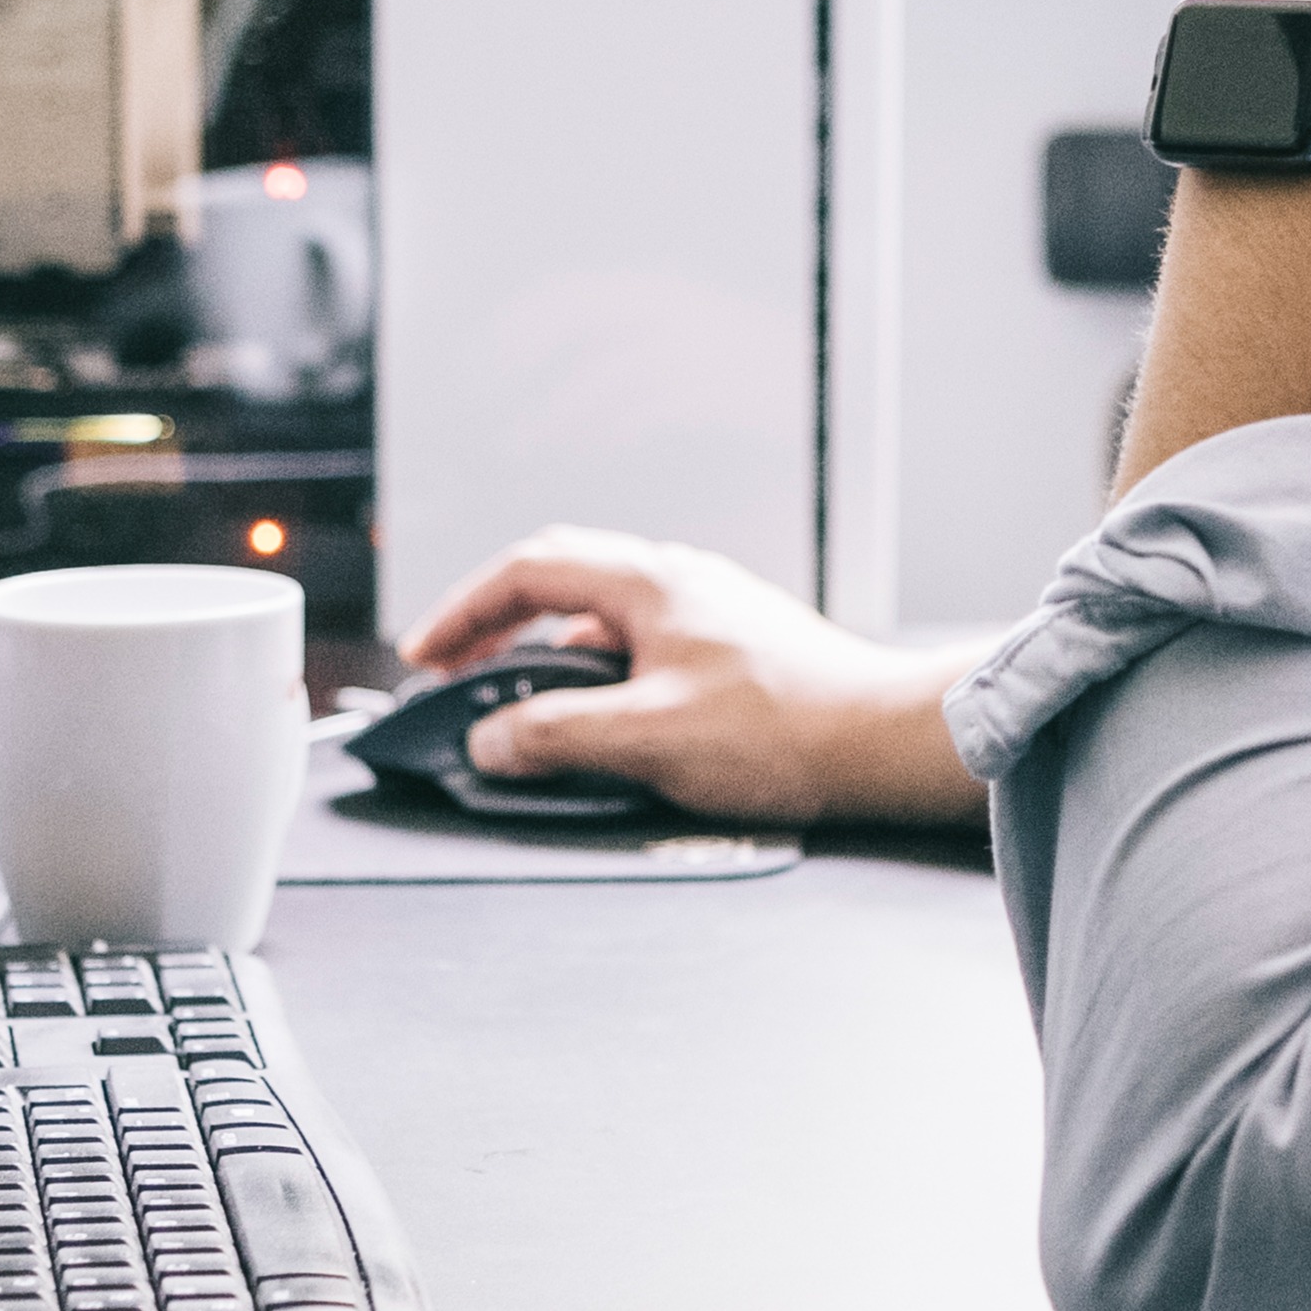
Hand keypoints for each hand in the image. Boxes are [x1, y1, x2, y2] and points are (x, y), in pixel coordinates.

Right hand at [395, 528, 979, 827]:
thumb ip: (556, 736)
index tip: (427, 656)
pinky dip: (597, 680)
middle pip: (560, 583)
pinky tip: (598, 728)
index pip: (529, 569)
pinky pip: (638, 651)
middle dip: (496, 628)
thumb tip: (491, 739)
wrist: (884, 741)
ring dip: (548, 660)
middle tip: (456, 675)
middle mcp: (677, 582)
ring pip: (601, 622)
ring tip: (520, 713)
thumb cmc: (785, 729)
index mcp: (650, 583)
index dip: (464, 611)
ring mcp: (707, 612)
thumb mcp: (648, 738)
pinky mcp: (730, 650)